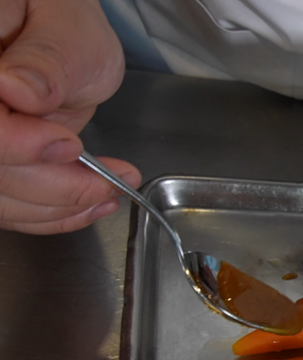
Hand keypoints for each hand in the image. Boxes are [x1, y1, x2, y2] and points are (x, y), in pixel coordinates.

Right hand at [0, 0, 138, 233]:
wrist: (53, 36)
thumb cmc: (59, 18)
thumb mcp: (68, 27)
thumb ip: (46, 59)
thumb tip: (17, 89)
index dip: (12, 143)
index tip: (67, 146)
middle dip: (47, 186)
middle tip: (107, 182)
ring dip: (54, 206)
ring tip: (107, 193)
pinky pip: (5, 201)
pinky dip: (49, 211)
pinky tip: (88, 203)